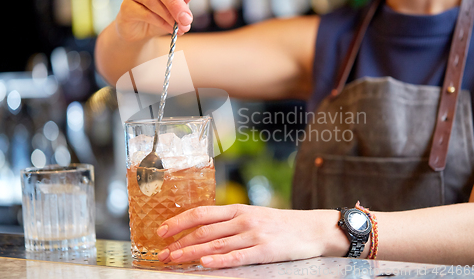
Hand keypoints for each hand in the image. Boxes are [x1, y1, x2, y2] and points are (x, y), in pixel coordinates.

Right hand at [115, 0, 197, 41]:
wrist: (141, 31)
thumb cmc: (161, 14)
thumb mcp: (176, 7)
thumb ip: (183, 1)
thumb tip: (187, 3)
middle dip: (176, 4)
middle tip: (187, 18)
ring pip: (152, 0)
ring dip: (169, 16)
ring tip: (180, 27)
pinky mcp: (125, 6)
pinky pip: (145, 13)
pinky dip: (161, 23)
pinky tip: (170, 29)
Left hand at [155, 204, 347, 267]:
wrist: (311, 228)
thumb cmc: (279, 223)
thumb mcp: (253, 215)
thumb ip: (230, 221)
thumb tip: (201, 229)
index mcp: (237, 210)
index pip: (201, 213)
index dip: (179, 222)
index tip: (161, 231)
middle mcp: (242, 220)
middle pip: (204, 230)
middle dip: (179, 242)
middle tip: (161, 253)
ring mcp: (254, 235)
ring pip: (216, 244)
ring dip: (191, 253)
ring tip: (173, 260)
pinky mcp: (265, 250)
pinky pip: (238, 256)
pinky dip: (220, 260)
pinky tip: (205, 264)